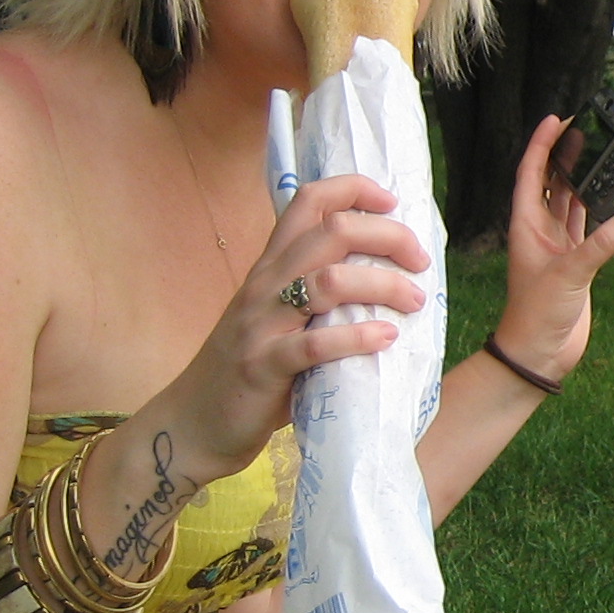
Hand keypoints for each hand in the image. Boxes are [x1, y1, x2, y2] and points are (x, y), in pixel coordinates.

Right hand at [134, 173, 431, 487]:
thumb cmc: (249, 371)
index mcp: (271, 267)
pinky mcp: (262, 367)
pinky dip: (357, 338)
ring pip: (330, 281)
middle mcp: (265, 285)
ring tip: (414, 301)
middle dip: (388, 236)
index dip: (353, 189)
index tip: (391, 201)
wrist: (194, 423)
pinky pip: (314, 345)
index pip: (309, 202)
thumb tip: (388, 282)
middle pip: (332, 232)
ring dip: (383, 285)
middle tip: (419, 261)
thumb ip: (318, 298)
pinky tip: (385, 339)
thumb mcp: (280, 319)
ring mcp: (261, 324)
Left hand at [492, 114, 613, 382]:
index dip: (542, 145)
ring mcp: (558, 247)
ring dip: (582, 180)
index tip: (557, 119)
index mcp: (526, 226)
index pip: (531, 173)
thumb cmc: (535, 315)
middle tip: (583, 130)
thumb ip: (601, 246)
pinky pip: (588, 227)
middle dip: (564, 155)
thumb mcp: (568, 275)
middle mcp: (540, 231)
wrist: (537, 353)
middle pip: (551, 182)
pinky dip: (601, 212)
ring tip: (598, 154)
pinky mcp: (576, 263)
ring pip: (570, 202)